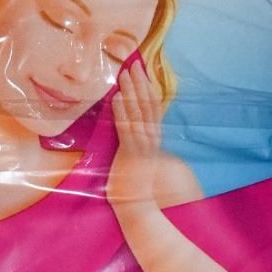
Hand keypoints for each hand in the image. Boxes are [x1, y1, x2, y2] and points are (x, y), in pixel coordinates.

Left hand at [107, 63, 166, 208]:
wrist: (139, 207)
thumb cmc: (137, 186)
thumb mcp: (140, 160)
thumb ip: (141, 144)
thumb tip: (136, 132)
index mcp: (153, 138)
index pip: (154, 107)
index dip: (148, 88)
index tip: (143, 71)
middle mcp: (150, 139)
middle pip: (148, 105)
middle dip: (141, 83)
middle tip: (134, 63)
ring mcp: (141, 145)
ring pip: (138, 112)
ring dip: (131, 91)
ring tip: (124, 73)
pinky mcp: (130, 153)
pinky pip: (126, 128)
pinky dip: (121, 111)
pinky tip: (116, 97)